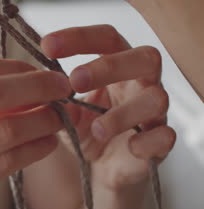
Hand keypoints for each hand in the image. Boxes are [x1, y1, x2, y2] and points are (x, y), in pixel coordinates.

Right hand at [0, 57, 71, 208]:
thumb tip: (9, 88)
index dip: (13, 65)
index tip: (36, 70)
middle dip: (37, 85)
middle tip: (61, 86)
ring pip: (4, 131)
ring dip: (43, 120)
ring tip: (59, 118)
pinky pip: (3, 166)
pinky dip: (34, 150)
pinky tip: (46, 144)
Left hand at [41, 24, 175, 189]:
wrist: (101, 168)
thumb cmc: (86, 130)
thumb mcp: (66, 113)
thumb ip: (56, 101)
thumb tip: (45, 93)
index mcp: (117, 68)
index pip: (107, 39)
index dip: (79, 38)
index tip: (47, 47)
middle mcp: (141, 84)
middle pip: (144, 58)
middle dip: (109, 66)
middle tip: (75, 80)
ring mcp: (154, 113)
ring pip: (156, 99)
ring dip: (123, 112)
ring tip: (96, 128)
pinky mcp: (160, 143)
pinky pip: (165, 136)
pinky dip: (147, 141)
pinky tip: (130, 146)